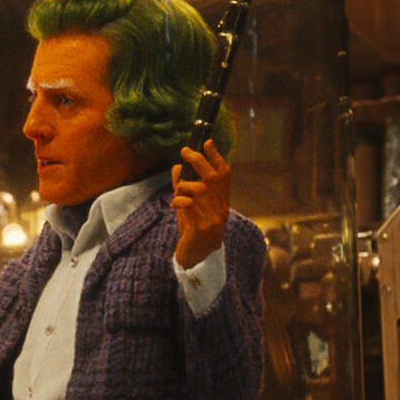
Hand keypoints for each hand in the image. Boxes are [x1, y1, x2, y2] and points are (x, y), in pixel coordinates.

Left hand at [171, 140, 230, 268]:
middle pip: (213, 177)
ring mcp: (213, 217)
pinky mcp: (201, 227)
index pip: (224, 174)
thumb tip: (177, 167)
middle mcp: (221, 207)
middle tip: (185, 151)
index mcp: (221, 200)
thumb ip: (183, 188)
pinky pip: (189, 205)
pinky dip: (179, 201)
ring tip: (177, 195)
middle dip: (199, 160)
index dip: (216, 156)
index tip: (207, 141)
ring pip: (199, 189)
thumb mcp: (189, 207)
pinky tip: (174, 206)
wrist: (197, 258)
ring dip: (184, 187)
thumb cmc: (193, 230)